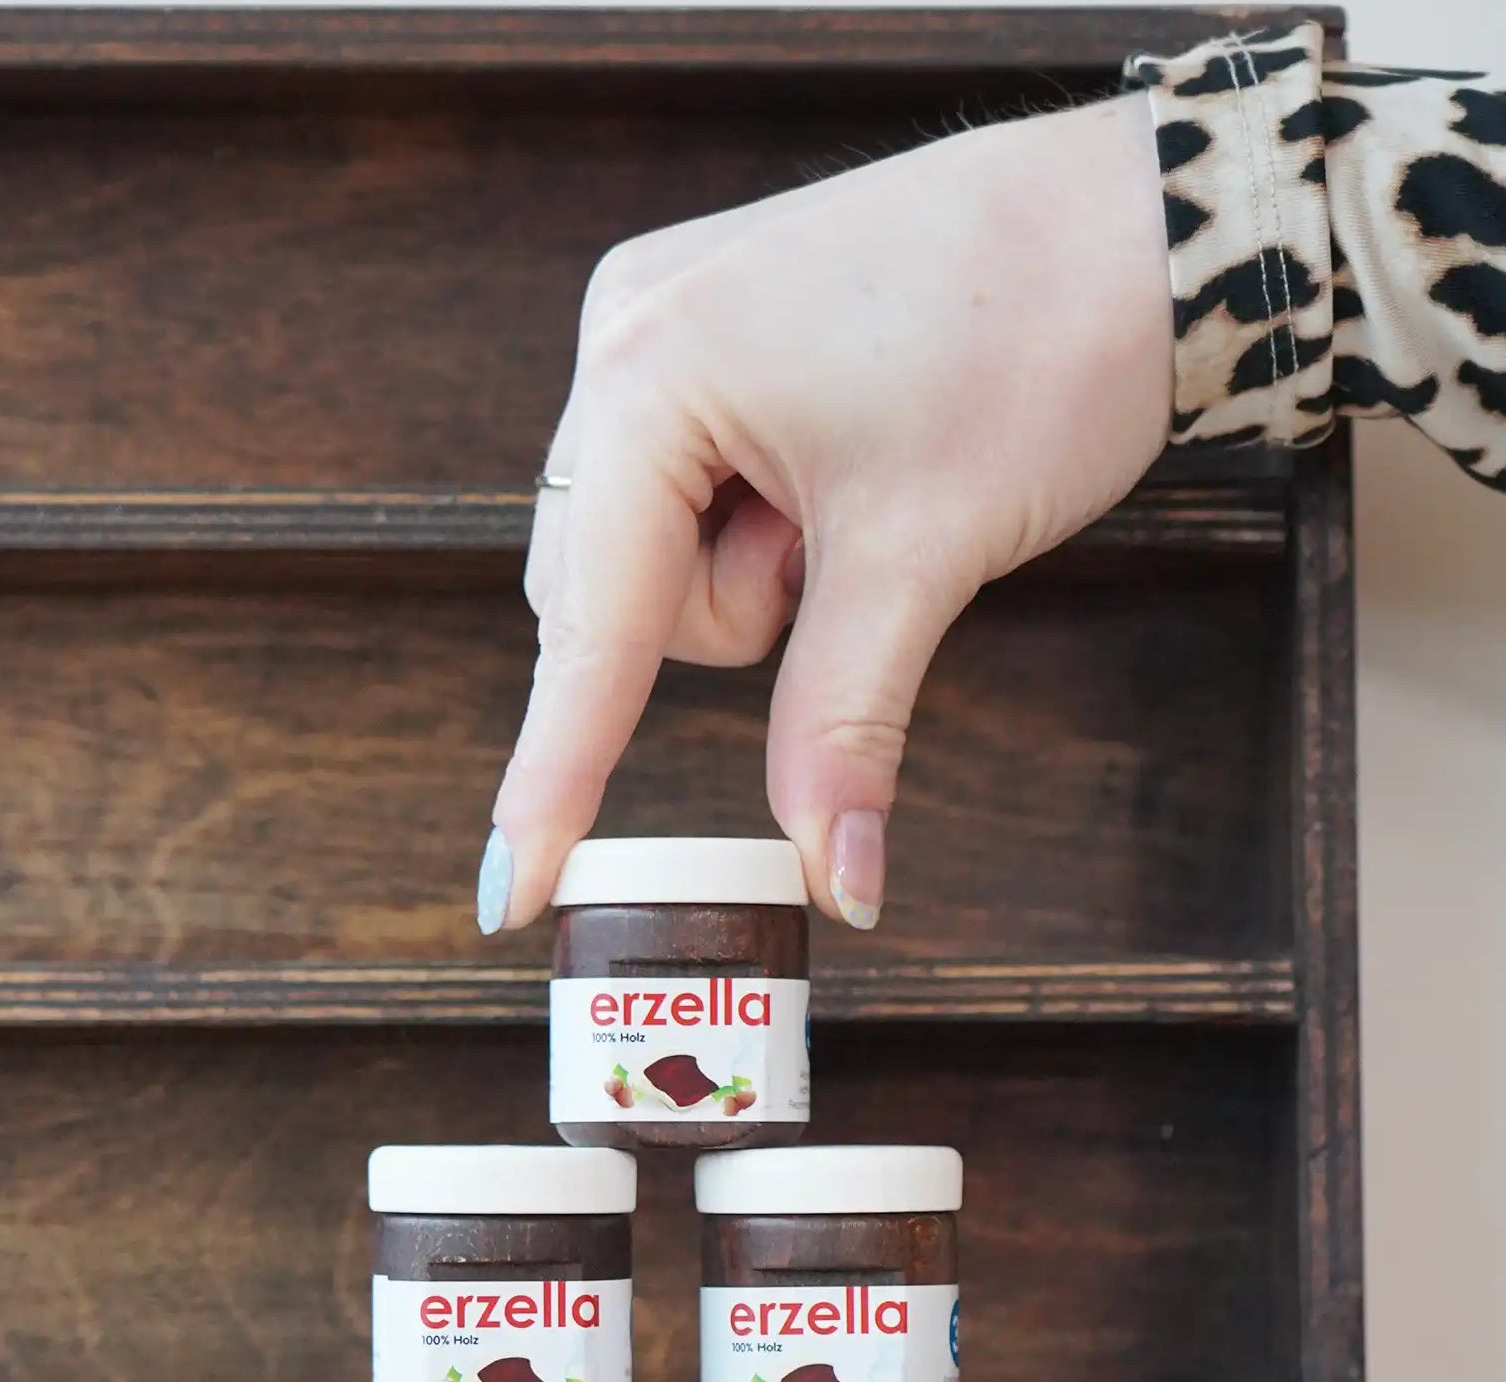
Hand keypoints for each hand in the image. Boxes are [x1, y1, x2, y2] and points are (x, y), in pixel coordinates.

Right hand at [479, 92, 1172, 932]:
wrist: (1142, 217)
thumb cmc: (1041, 339)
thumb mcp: (923, 557)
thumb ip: (844, 727)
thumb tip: (835, 881)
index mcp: (649, 373)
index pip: (590, 627)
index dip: (555, 775)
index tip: (509, 895)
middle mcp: (627, 334)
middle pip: (610, 597)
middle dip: (728, 617)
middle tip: (840, 555)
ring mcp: (662, 322)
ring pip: (650, 556)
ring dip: (751, 571)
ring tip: (855, 491)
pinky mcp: (707, 330)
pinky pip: (686, 490)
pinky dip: (757, 522)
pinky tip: (835, 467)